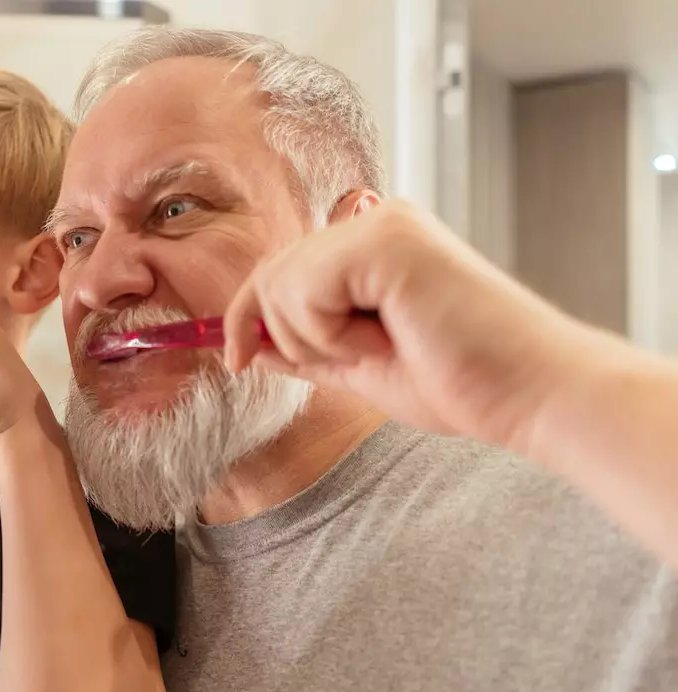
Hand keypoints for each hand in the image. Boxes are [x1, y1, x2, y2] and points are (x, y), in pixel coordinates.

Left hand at [224, 199, 599, 449]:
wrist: (529, 395)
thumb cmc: (461, 381)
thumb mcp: (359, 365)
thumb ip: (304, 348)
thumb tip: (247, 344)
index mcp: (372, 244)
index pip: (279, 269)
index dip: (247, 316)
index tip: (237, 360)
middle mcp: (375, 221)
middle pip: (269, 274)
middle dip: (289, 337)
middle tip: (357, 359)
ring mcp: (381, 225)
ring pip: (279, 284)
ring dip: (318, 339)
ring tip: (385, 347)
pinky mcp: (385, 241)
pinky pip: (303, 290)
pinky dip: (330, 333)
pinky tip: (387, 338)